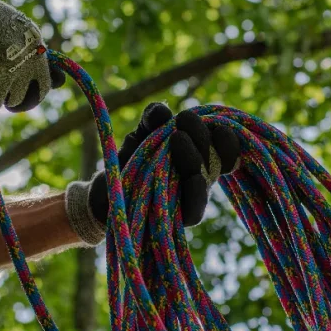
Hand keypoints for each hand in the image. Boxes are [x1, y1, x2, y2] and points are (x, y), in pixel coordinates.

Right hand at [0, 0, 64, 123]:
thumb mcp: (10, 26)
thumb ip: (34, 55)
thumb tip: (62, 83)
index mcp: (35, 45)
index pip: (46, 85)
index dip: (27, 89)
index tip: (14, 86)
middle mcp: (24, 62)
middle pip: (21, 100)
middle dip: (6, 96)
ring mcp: (2, 78)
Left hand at [65, 102, 241, 244]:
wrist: (103, 196)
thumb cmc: (127, 163)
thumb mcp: (139, 135)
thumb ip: (151, 120)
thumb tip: (163, 111)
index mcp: (197, 156)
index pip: (226, 150)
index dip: (227, 139)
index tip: (215, 124)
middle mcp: (199, 177)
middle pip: (216, 158)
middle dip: (201, 134)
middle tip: (183, 120)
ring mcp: (189, 199)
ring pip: (205, 179)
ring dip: (195, 157)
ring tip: (177, 139)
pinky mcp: (177, 220)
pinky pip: (195, 210)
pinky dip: (197, 193)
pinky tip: (193, 178)